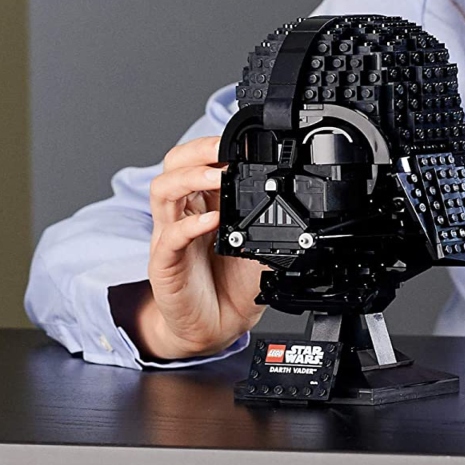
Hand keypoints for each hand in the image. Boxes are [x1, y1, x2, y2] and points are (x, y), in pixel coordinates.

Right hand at [138, 136, 268, 359]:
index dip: (215, 147)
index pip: (199, 162)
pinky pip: (169, 238)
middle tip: (224, 148)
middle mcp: (184, 214)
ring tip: (217, 177)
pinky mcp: (164, 265)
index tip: (241, 139)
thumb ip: (272, 224)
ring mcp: (170, 237)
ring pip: (163, 192)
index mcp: (205, 203)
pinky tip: (210, 221)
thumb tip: (301, 206)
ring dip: (190, 179)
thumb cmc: (233, 285)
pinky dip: (189, 226)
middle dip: (197, 151)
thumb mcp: (261, 247)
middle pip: (173, 166)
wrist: (218, 325)